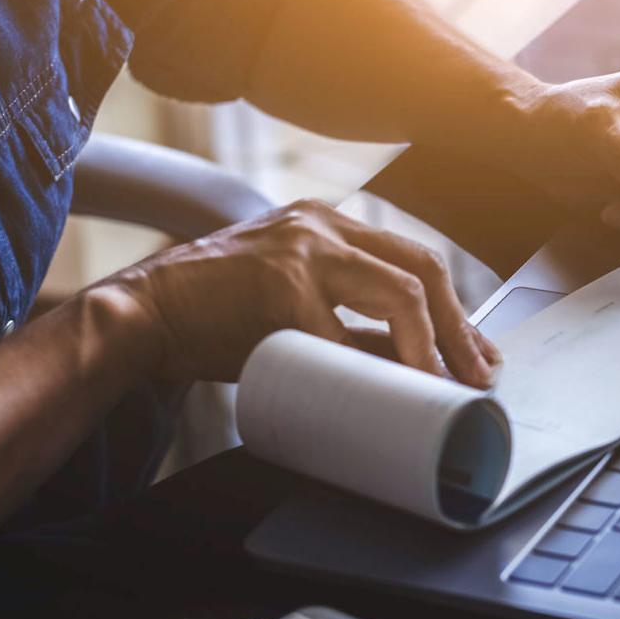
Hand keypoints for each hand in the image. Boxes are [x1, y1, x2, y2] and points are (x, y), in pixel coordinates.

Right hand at [108, 200, 500, 386]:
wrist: (141, 313)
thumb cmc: (215, 316)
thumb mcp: (291, 303)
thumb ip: (346, 318)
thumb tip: (410, 362)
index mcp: (326, 224)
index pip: (414, 258)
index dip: (455, 311)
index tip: (475, 354)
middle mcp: (321, 224)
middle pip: (424, 268)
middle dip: (461, 330)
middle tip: (478, 377)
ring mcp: (303, 250)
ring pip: (403, 292)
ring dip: (434, 348)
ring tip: (446, 387)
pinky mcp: (283, 286)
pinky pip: (351, 336)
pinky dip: (377, 370)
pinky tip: (392, 394)